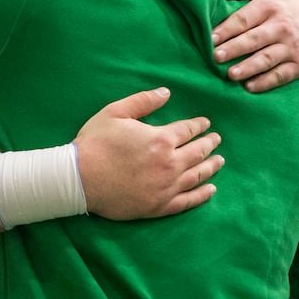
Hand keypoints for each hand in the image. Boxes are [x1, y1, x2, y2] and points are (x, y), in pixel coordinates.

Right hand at [75, 88, 223, 218]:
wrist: (78, 179)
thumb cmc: (95, 143)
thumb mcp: (116, 112)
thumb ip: (143, 101)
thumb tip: (166, 92)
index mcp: (161, 139)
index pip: (188, 130)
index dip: (199, 125)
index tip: (206, 124)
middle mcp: (170, 164)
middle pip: (198, 152)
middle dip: (210, 144)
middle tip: (217, 140)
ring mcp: (166, 187)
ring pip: (197, 176)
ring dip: (211, 167)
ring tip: (219, 161)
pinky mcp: (160, 206)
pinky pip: (188, 201)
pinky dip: (202, 195)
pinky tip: (211, 190)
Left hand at [215, 0, 298, 91]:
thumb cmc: (287, 1)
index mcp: (270, 5)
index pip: (245, 18)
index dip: (227, 29)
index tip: (210, 38)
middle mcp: (282, 26)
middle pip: (254, 39)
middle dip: (234, 48)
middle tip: (215, 56)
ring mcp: (293, 46)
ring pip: (267, 58)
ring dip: (249, 67)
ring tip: (231, 74)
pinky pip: (282, 74)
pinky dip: (266, 81)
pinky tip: (250, 86)